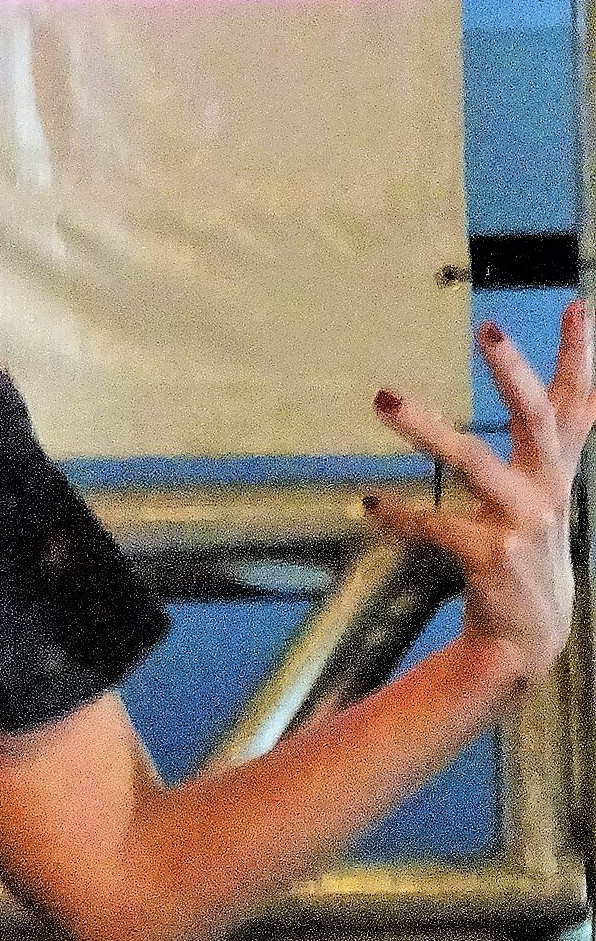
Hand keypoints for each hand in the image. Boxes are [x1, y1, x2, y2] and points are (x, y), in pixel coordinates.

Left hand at [366, 300, 592, 681]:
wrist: (531, 636)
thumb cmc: (526, 551)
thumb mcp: (543, 494)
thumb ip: (542, 445)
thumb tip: (536, 386)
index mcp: (558, 470)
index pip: (579, 403)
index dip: (580, 354)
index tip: (574, 304)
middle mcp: (548, 489)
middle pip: (537, 417)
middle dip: (514, 371)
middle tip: (488, 326)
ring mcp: (524, 523)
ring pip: (473, 461)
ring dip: (426, 428)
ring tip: (383, 398)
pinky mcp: (492, 556)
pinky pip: (435, 525)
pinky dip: (399, 515)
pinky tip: (367, 507)